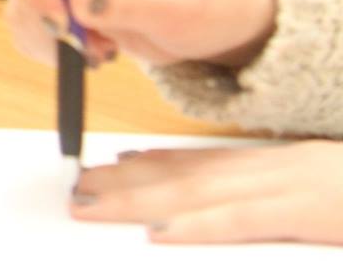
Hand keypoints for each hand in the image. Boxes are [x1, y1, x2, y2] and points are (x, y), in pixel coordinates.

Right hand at [3, 0, 277, 70]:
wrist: (223, 18)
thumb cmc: (215, 5)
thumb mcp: (183, 9)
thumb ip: (131, 1)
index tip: (62, 24)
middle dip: (45, 14)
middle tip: (84, 48)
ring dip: (47, 33)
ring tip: (98, 52)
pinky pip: (28, 12)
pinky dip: (47, 40)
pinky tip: (87, 49)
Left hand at [69, 140, 342, 244]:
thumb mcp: (335, 196)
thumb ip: (291, 198)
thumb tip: (259, 207)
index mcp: (283, 164)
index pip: (205, 162)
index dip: (156, 162)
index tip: (116, 162)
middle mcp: (275, 169)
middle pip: (187, 175)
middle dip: (128, 181)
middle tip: (79, 186)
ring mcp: (288, 188)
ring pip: (196, 193)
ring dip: (138, 199)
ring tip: (91, 203)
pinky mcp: (306, 213)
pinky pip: (241, 221)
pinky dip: (196, 226)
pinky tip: (157, 233)